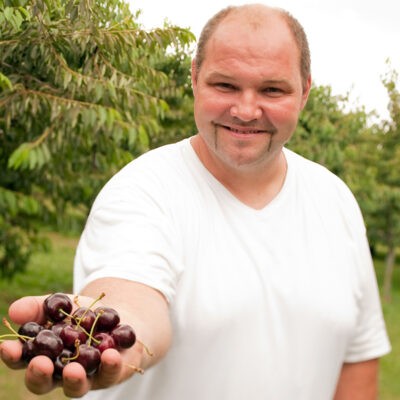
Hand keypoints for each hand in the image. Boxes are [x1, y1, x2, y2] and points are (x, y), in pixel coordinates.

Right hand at [0, 295, 143, 397]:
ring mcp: (85, 377)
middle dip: (40, 375)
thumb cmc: (80, 313)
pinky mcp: (110, 374)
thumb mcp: (59, 304)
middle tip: (41, 364)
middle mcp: (60, 372)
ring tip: (74, 369)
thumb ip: (37, 307)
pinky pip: (110, 373)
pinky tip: (110, 354)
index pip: (22, 361)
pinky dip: (109, 365)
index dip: (14, 356)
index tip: (9, 347)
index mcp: (42, 355)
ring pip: (75, 387)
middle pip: (43, 383)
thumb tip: (14, 311)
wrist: (117, 316)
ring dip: (74, 379)